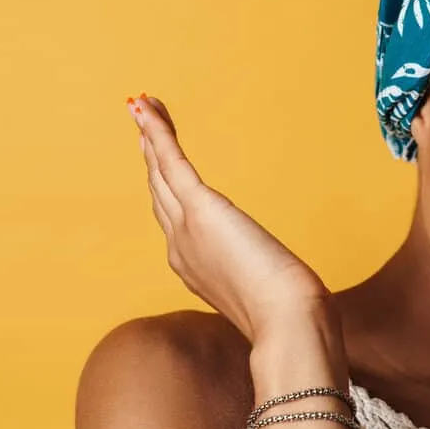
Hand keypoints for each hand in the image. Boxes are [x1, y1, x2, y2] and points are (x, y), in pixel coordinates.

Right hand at [126, 95, 337, 352]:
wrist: (286, 322)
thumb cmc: (288, 315)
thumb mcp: (269, 293)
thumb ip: (262, 280)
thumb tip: (280, 278)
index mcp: (194, 267)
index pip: (173, 217)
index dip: (164, 187)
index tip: (160, 163)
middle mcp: (180, 248)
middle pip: (159, 190)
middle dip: (150, 155)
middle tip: (142, 122)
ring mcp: (185, 229)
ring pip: (159, 172)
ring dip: (150, 136)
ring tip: (141, 105)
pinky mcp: (201, 211)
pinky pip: (172, 163)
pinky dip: (158, 134)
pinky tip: (146, 109)